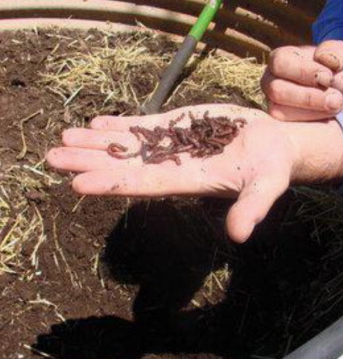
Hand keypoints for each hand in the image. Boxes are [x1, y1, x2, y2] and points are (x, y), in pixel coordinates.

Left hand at [47, 104, 342, 242]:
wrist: (273, 144)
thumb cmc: (273, 167)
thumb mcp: (268, 185)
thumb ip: (253, 207)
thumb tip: (239, 235)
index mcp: (189, 180)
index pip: (144, 184)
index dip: (112, 183)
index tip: (79, 183)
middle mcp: (173, 165)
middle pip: (125, 165)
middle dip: (89, 161)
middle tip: (52, 157)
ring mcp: (172, 145)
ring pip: (127, 144)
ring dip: (94, 142)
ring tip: (62, 137)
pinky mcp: (177, 127)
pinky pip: (142, 126)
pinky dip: (118, 125)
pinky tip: (94, 123)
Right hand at [261, 40, 342, 120]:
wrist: (336, 90)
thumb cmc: (334, 69)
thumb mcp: (342, 55)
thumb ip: (336, 53)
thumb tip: (324, 58)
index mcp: (280, 59)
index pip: (280, 63)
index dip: (303, 71)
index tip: (328, 77)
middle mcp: (269, 81)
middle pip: (276, 90)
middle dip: (308, 97)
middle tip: (336, 99)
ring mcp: (271, 103)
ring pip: (279, 111)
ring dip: (311, 111)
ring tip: (335, 106)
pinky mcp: (279, 121)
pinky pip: (288, 125)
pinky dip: (310, 121)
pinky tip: (328, 115)